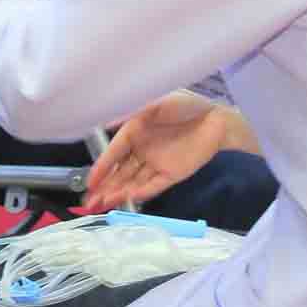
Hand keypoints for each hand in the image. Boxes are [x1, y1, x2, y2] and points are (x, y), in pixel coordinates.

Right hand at [80, 92, 226, 213]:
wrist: (217, 119)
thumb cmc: (186, 104)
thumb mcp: (157, 102)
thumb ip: (133, 112)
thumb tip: (108, 121)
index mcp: (135, 130)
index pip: (114, 152)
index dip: (101, 167)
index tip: (89, 182)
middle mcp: (142, 149)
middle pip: (119, 172)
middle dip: (104, 187)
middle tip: (89, 203)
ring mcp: (156, 163)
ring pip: (132, 181)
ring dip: (118, 193)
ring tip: (102, 205)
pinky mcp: (172, 174)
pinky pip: (154, 186)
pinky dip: (142, 192)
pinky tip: (129, 198)